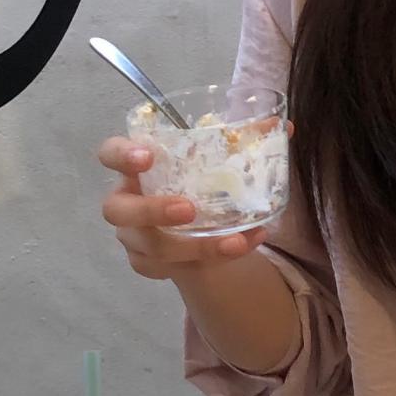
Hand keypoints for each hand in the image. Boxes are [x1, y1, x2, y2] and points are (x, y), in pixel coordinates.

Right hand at [97, 136, 274, 280]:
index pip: (110, 153)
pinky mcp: (147, 263)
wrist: (196, 225)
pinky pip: (171, 268)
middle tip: (188, 210)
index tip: (146, 157)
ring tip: (234, 242)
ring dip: (192, 246)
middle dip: (150, 211)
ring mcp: (134, 236)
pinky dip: (210, 261)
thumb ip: (245, 141)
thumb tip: (285, 126)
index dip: (121, 154)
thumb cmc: (197, 182)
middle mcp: (127, 200)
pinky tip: (239, 248)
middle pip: (117, 210)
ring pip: (149, 247)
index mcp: (136, 166)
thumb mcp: (218, 159)